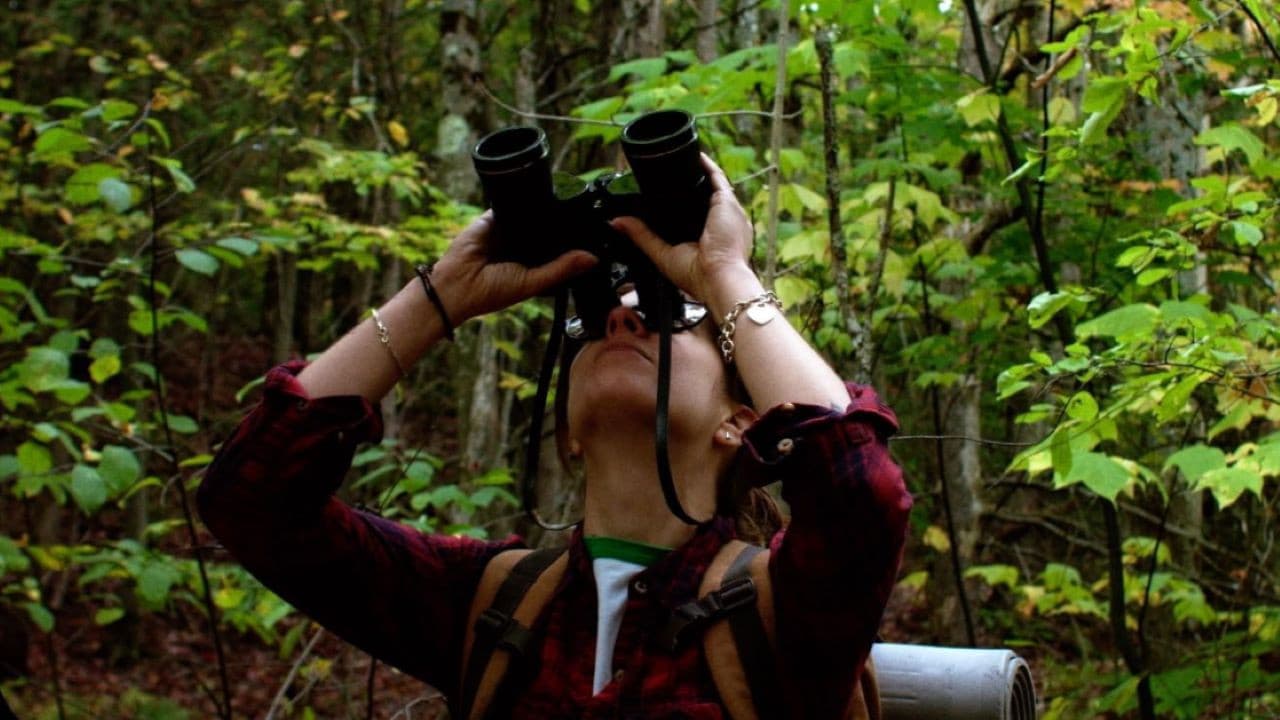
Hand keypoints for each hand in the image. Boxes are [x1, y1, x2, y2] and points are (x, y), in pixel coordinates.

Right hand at [431, 211, 598, 322]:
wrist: (457, 284)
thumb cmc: (491, 292)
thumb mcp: (532, 282)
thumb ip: (561, 269)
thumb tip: (592, 258)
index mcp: (534, 263)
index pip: (559, 248)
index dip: (574, 242)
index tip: (596, 233)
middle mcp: (522, 246)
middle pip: (548, 229)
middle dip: (562, 224)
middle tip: (586, 212)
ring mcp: (507, 230)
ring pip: (532, 215)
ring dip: (544, 210)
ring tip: (565, 201)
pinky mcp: (493, 217)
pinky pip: (510, 204)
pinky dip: (522, 201)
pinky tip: (537, 197)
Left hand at [609, 153, 756, 307]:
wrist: (717, 276)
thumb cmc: (696, 276)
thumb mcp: (662, 254)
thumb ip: (641, 236)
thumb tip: (617, 222)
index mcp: (709, 238)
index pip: (695, 214)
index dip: (682, 204)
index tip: (664, 193)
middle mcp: (720, 223)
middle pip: (702, 196)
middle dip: (689, 185)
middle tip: (668, 174)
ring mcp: (726, 210)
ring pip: (710, 184)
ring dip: (696, 172)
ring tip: (679, 160)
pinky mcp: (726, 201)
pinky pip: (716, 176)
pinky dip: (705, 165)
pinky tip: (693, 155)